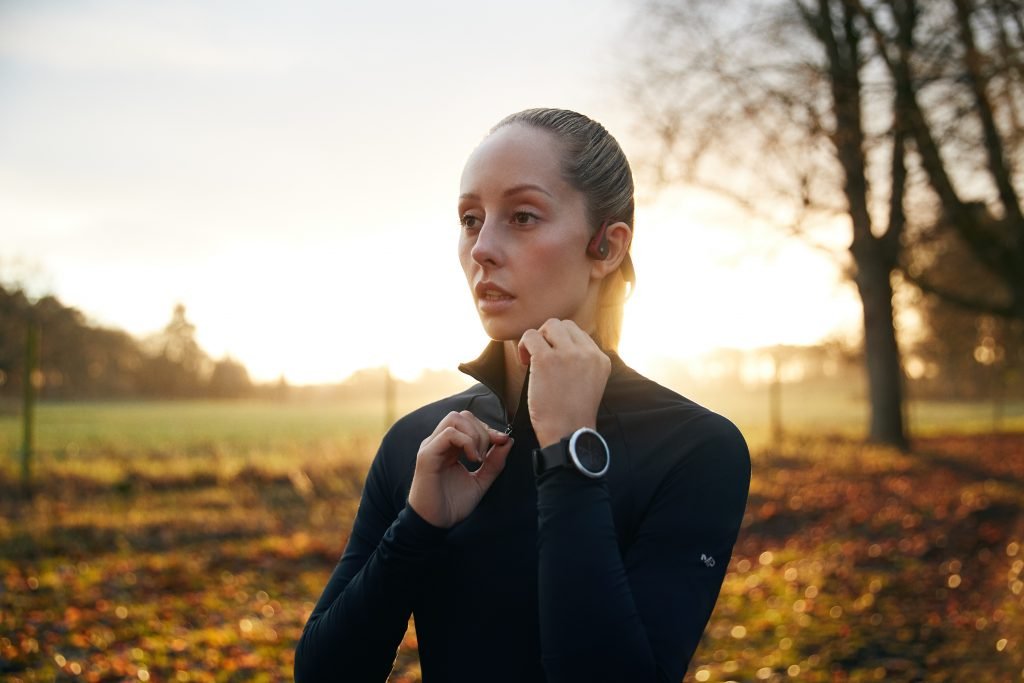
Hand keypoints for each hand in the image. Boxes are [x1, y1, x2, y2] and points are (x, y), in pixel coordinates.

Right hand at [407, 410, 513, 528]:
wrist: (435, 524)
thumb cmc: (452, 505)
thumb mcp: (480, 481)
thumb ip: (494, 462)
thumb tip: (508, 441)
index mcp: (448, 447)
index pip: (468, 421)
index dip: (488, 429)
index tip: (503, 442)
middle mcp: (438, 442)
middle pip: (462, 415)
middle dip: (482, 430)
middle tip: (486, 455)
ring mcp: (431, 447)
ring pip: (455, 418)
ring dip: (474, 435)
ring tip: (478, 458)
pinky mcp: (427, 455)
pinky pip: (449, 434)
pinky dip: (467, 442)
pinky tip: (472, 459)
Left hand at [517, 318, 610, 447]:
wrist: (568, 434)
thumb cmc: (573, 414)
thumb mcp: (590, 382)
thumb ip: (581, 362)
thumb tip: (559, 344)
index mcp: (600, 358)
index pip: (579, 334)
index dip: (561, 343)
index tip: (554, 359)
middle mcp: (587, 353)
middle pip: (564, 325)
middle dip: (549, 337)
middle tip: (541, 356)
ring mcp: (568, 354)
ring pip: (549, 325)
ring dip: (537, 339)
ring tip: (532, 358)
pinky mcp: (546, 359)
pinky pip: (530, 336)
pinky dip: (524, 346)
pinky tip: (524, 362)